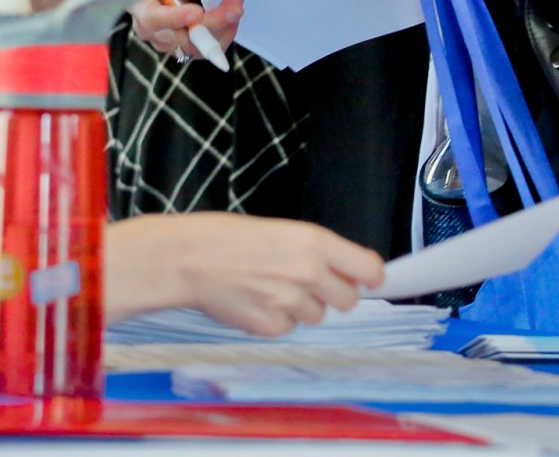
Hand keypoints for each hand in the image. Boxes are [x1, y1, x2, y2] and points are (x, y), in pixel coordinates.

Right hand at [106, 213, 385, 335]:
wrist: (187, 259)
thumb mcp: (281, 231)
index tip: (369, 280)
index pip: (369, 269)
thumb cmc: (227, 238)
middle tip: (306, 284)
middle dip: (333, 295)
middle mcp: (309, 272)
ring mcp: (291, 302)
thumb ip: (316, 252)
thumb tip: (346, 273)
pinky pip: (288, 329)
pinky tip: (253, 301)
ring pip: (316, 316)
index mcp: (314, 241)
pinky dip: (275, 320)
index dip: (370, 277)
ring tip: (268, 287)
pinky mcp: (272, 326)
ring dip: (300, 307)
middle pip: (348, 300)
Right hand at [130, 0, 244, 56]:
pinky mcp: (186, 48)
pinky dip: (224, 33)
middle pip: (182, 38)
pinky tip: (231, 16)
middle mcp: (152, 31)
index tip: (197, 12)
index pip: (154, 19)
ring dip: (223, 29)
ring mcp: (169, 43)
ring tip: (236, 6)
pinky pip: (207, 48)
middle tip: (235, 6)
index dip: (175, 18)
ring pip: (199, 47)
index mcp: (141, 6)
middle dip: (212, 24)